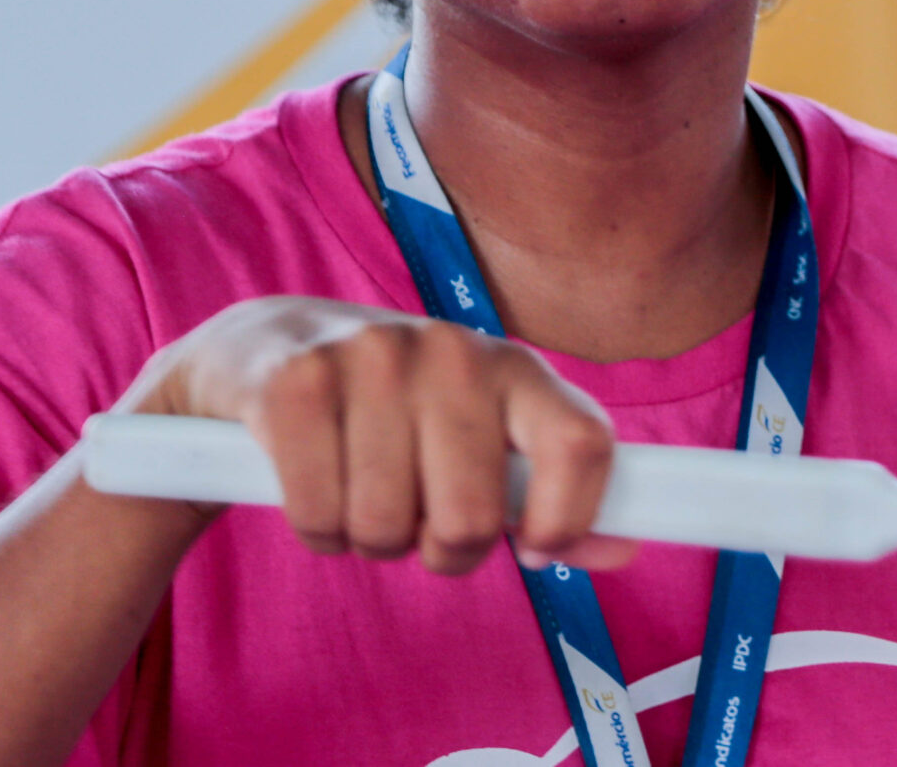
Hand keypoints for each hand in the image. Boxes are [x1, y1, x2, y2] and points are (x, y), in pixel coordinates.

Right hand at [118, 296, 633, 575]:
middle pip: (472, 516)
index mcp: (514, 366)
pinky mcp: (297, 384)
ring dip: (372, 541)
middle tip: (422, 525)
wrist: (272, 345)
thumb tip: (624, 550)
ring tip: (364, 495)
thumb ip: (553, 493)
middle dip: (444, 551)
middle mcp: (452, 352)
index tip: (534, 550)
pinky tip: (317, 488)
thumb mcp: (486, 434)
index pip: (582, 444)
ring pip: (386, 527)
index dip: (569, 520)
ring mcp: (373, 360)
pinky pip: (319, 517)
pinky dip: (318, 531)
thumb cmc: (402, 409)